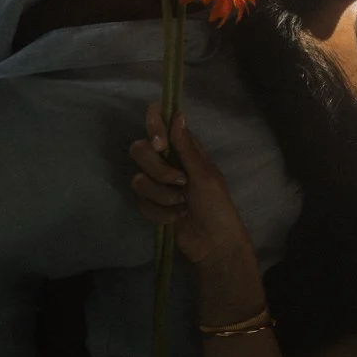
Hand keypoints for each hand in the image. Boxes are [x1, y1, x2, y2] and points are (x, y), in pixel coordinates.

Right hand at [129, 106, 255, 268]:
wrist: (213, 243)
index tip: (159, 143)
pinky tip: (176, 218)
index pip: (159, 122)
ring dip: (162, 196)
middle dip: (158, 171)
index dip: (153, 126)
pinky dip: (160, 213)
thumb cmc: (217, 205)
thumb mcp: (204, 174)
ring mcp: (157, 184)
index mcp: (184, 149)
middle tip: (181, 183)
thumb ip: (186, 147)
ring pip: (139, 180)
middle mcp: (167, 162)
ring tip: (182, 205)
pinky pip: (141, 202)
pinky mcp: (151, 205)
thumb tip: (177, 114)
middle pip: (140, 150)